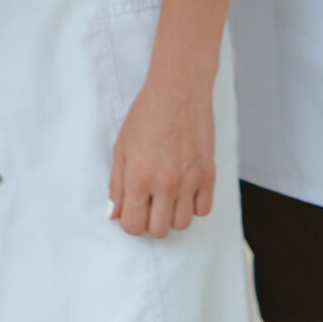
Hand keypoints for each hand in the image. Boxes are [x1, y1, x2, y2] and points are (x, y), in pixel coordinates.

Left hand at [108, 76, 215, 237]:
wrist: (179, 90)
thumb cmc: (147, 114)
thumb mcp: (121, 147)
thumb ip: (117, 184)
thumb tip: (114, 214)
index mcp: (139, 178)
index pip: (133, 226)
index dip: (130, 221)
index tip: (132, 209)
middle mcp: (165, 185)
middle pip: (159, 231)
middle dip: (150, 221)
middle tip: (149, 202)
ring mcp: (189, 181)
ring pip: (182, 224)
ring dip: (172, 214)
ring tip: (167, 194)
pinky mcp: (209, 175)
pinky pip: (203, 210)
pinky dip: (193, 205)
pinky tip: (185, 188)